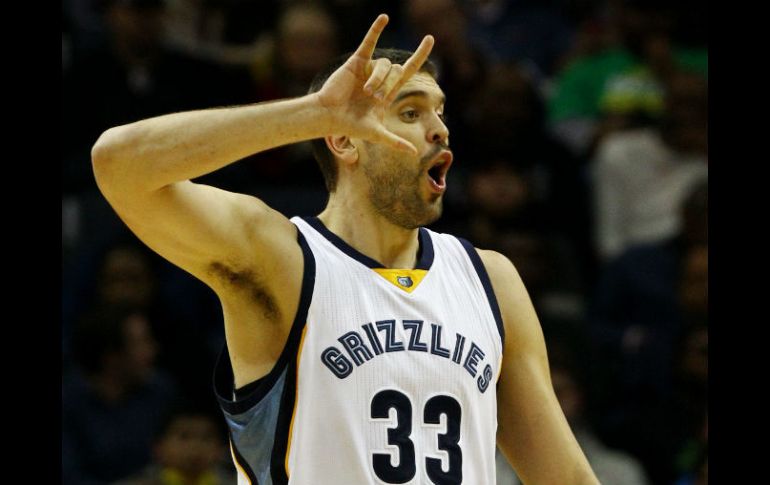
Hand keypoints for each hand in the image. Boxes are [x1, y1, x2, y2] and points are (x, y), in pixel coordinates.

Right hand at [314, 14, 433, 153]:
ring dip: (378, 79)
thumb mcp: (377, 134)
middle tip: (375, 98)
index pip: (409, 71)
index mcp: (388, 92)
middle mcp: (380, 78)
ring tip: (367, 92)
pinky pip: (369, 42)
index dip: (420, 56)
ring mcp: (369, 69)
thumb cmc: (351, 126)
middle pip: (397, 71)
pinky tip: (384, 17)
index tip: (430, 40)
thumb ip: (395, 142)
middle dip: (389, 85)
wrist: (330, 116)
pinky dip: (376, 30)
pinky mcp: (357, 62)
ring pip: (384, 64)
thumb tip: (413, 154)